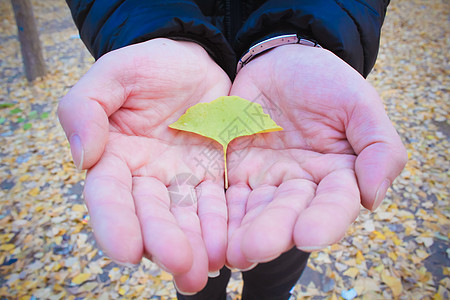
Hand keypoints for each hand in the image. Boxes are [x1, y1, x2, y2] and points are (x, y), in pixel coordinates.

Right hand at [58, 39, 230, 292]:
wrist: (195, 62)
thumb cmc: (151, 65)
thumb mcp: (115, 74)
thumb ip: (86, 107)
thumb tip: (82, 157)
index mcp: (115, 155)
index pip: (108, 195)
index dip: (114, 223)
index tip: (126, 252)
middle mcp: (145, 176)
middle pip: (150, 215)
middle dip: (163, 242)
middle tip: (180, 266)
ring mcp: (180, 179)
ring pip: (185, 217)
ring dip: (194, 245)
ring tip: (204, 270)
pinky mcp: (211, 176)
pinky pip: (216, 204)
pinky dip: (220, 227)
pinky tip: (227, 248)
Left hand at [225, 45, 406, 268]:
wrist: (279, 62)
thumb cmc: (323, 80)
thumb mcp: (358, 103)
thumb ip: (378, 146)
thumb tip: (372, 197)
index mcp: (337, 174)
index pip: (335, 203)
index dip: (324, 220)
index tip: (309, 236)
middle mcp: (301, 185)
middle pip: (289, 213)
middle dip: (273, 232)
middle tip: (255, 249)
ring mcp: (266, 181)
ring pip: (256, 211)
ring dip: (242, 232)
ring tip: (231, 252)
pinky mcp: (236, 173)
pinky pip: (227, 196)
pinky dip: (220, 215)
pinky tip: (211, 233)